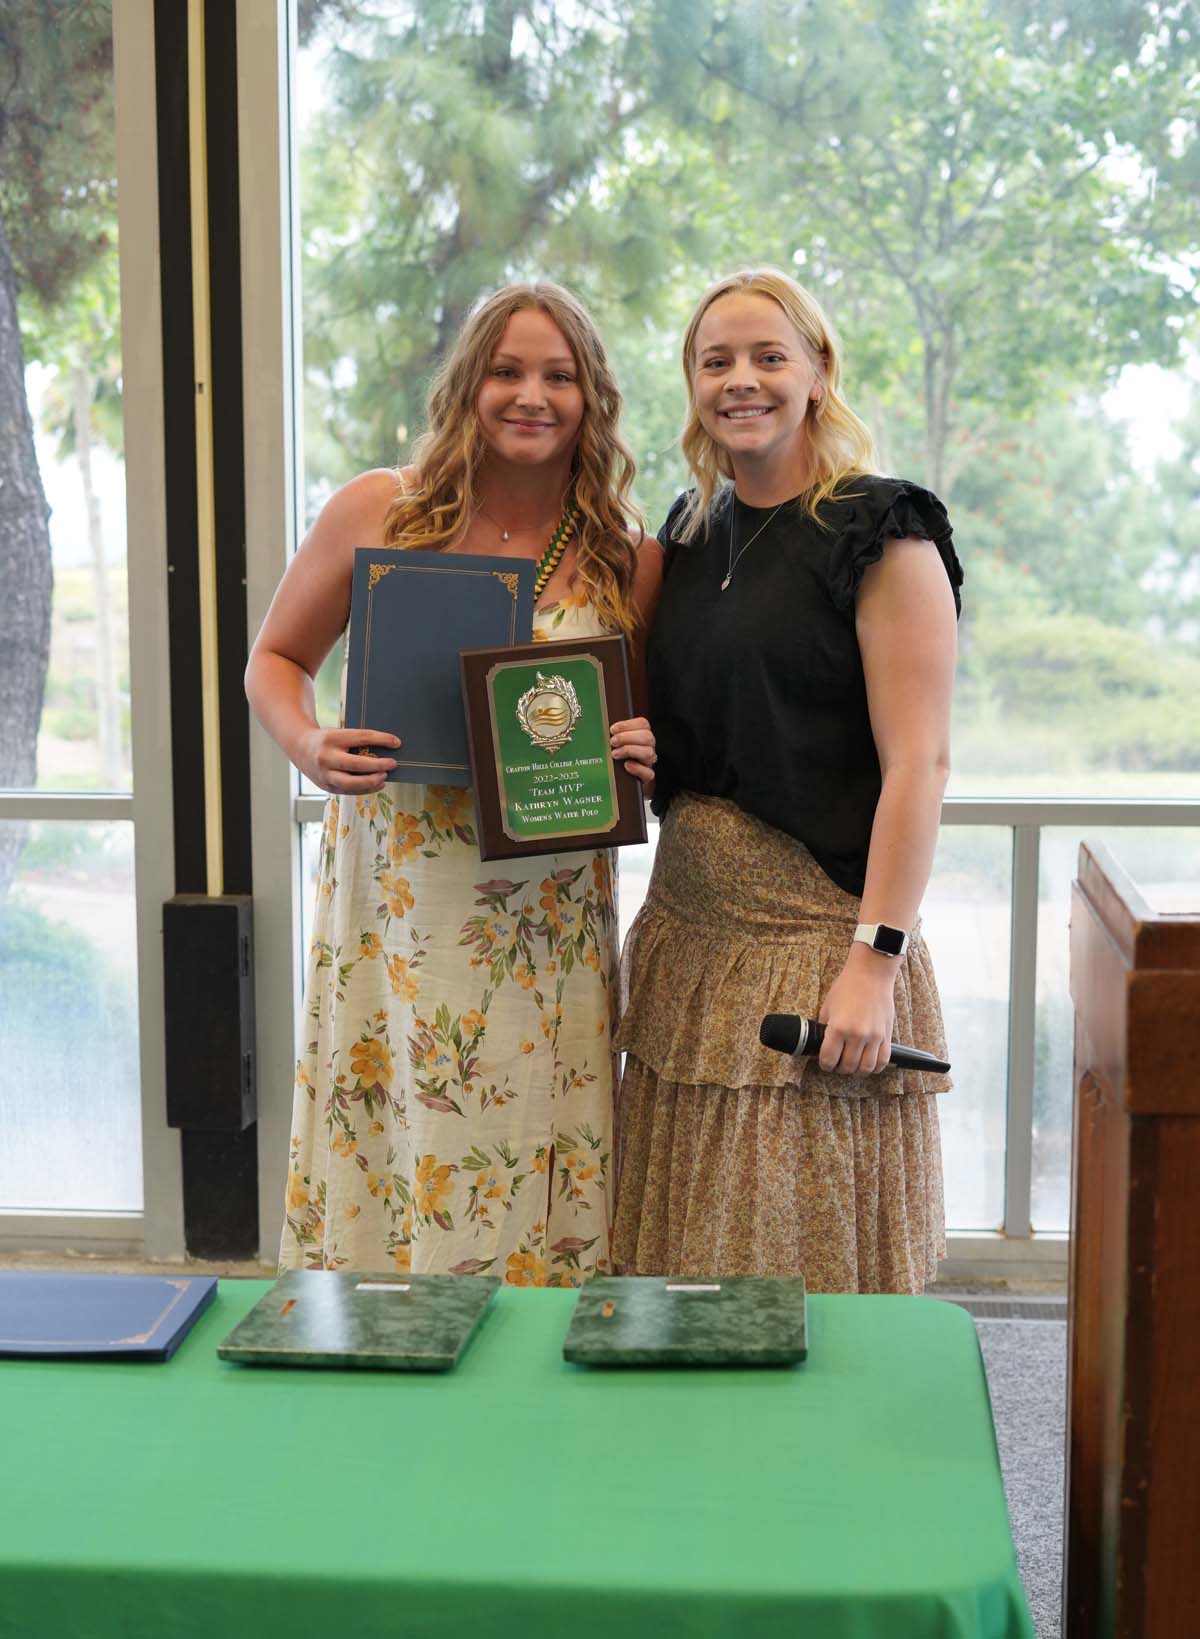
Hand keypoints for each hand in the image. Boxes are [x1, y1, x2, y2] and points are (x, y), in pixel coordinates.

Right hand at [297, 727, 399, 793]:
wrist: (299, 748)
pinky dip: (365, 789)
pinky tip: (377, 784)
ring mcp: (324, 774)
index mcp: (331, 738)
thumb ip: (358, 742)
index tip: (396, 742)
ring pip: (351, 783)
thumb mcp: (339, 734)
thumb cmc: (326, 740)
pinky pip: (348, 791)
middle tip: (392, 764)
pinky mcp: (326, 786)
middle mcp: (326, 757)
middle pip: (355, 764)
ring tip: (385, 777)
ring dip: (371, 782)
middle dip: (377, 765)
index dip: (381, 739)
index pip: (360, 737)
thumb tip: (386, 750)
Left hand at [609, 716, 655, 794]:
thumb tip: (602, 730)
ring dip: (630, 751)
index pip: (643, 724)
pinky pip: (648, 773)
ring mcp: (648, 763)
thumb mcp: (615, 745)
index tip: (612, 730)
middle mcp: (647, 748)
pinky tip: (627, 766)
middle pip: (647, 737)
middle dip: (627, 737)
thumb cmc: (616, 760)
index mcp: (641, 736)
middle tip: (612, 742)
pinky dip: (637, 769)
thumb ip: (613, 736)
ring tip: (614, 754)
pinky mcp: (646, 777)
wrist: (621, 784)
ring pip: (649, 753)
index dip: (627, 725)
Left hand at [816, 945, 897, 1073]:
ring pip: (866, 1068)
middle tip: (837, 1063)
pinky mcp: (887, 1035)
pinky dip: (875, 1066)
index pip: (829, 1059)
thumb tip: (821, 1046)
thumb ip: (825, 1029)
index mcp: (838, 1028)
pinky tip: (868, 1062)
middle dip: (839, 1068)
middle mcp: (857, 1035)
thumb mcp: (827, 1007)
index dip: (824, 1065)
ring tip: (853, 1063)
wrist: (870, 974)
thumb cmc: (847, 987)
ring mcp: (874, 1036)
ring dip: (857, 1070)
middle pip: (847, 1066)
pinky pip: (883, 1060)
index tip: (825, 1063)